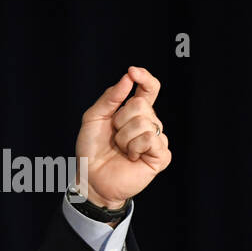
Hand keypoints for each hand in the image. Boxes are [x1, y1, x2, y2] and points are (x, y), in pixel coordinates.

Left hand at [75, 66, 171, 208]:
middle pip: (142, 104)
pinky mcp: (161, 156)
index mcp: (135, 112)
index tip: (133, 72)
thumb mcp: (93, 117)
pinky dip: (134, 147)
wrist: (91, 178)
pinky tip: (131, 157)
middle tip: (115, 135)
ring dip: (125, 137)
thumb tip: (128, 78)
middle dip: (121, 119)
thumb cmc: (92, 149)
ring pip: (145, 122)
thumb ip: (110, 97)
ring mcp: (157, 139)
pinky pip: (151, 139)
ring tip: (121, 149)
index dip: (144, 78)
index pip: (149, 89)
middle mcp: (149, 123)